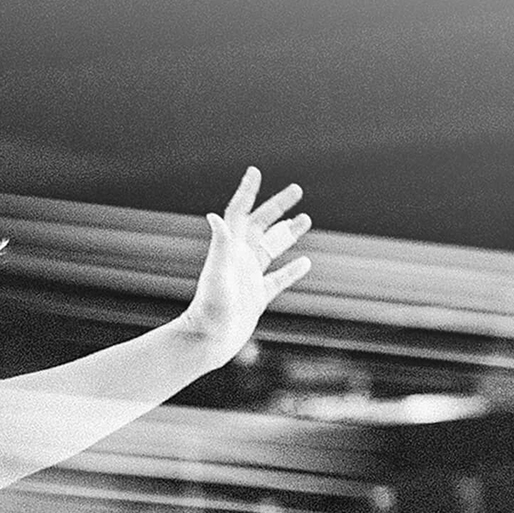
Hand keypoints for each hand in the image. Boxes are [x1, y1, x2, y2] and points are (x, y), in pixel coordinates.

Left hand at [178, 167, 312, 366]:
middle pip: (261, 225)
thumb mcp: (217, 275)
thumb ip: (220, 246)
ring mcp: (248, 277)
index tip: (255, 171)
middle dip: (277, 205)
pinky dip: (292, 269)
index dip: (248, 191)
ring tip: (306, 218)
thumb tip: (215, 215)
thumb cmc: (210, 309)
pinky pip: (278, 278)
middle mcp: (239, 259)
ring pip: (272, 248)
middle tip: (297, 189)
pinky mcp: (257, 297)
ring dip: (288, 233)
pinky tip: (306, 262)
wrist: (207, 341)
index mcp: (230, 250)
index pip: (240, 213)